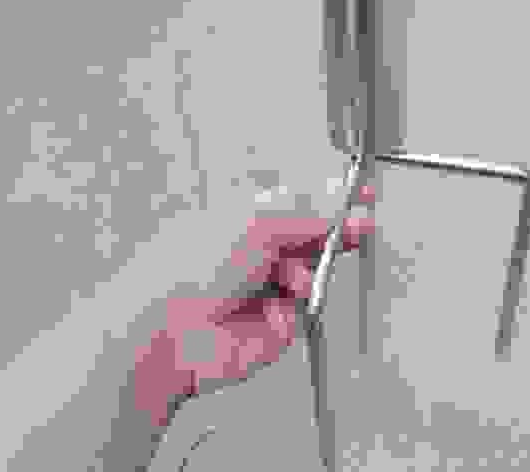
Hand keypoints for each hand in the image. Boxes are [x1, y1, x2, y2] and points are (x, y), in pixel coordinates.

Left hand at [134, 185, 375, 428]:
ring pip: (311, 275)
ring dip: (309, 274)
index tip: (361, 196)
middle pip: (311, 238)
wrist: (168, 333)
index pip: (299, 202)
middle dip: (336, 234)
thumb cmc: (191, 266)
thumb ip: (306, 210)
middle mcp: (255, 252)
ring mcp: (264, 291)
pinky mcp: (271, 329)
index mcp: (245, 216)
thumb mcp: (258, 221)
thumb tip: (338, 198)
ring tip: (293, 281)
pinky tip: (275, 310)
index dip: (332, 199)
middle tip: (360, 229)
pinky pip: (301, 314)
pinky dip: (294, 311)